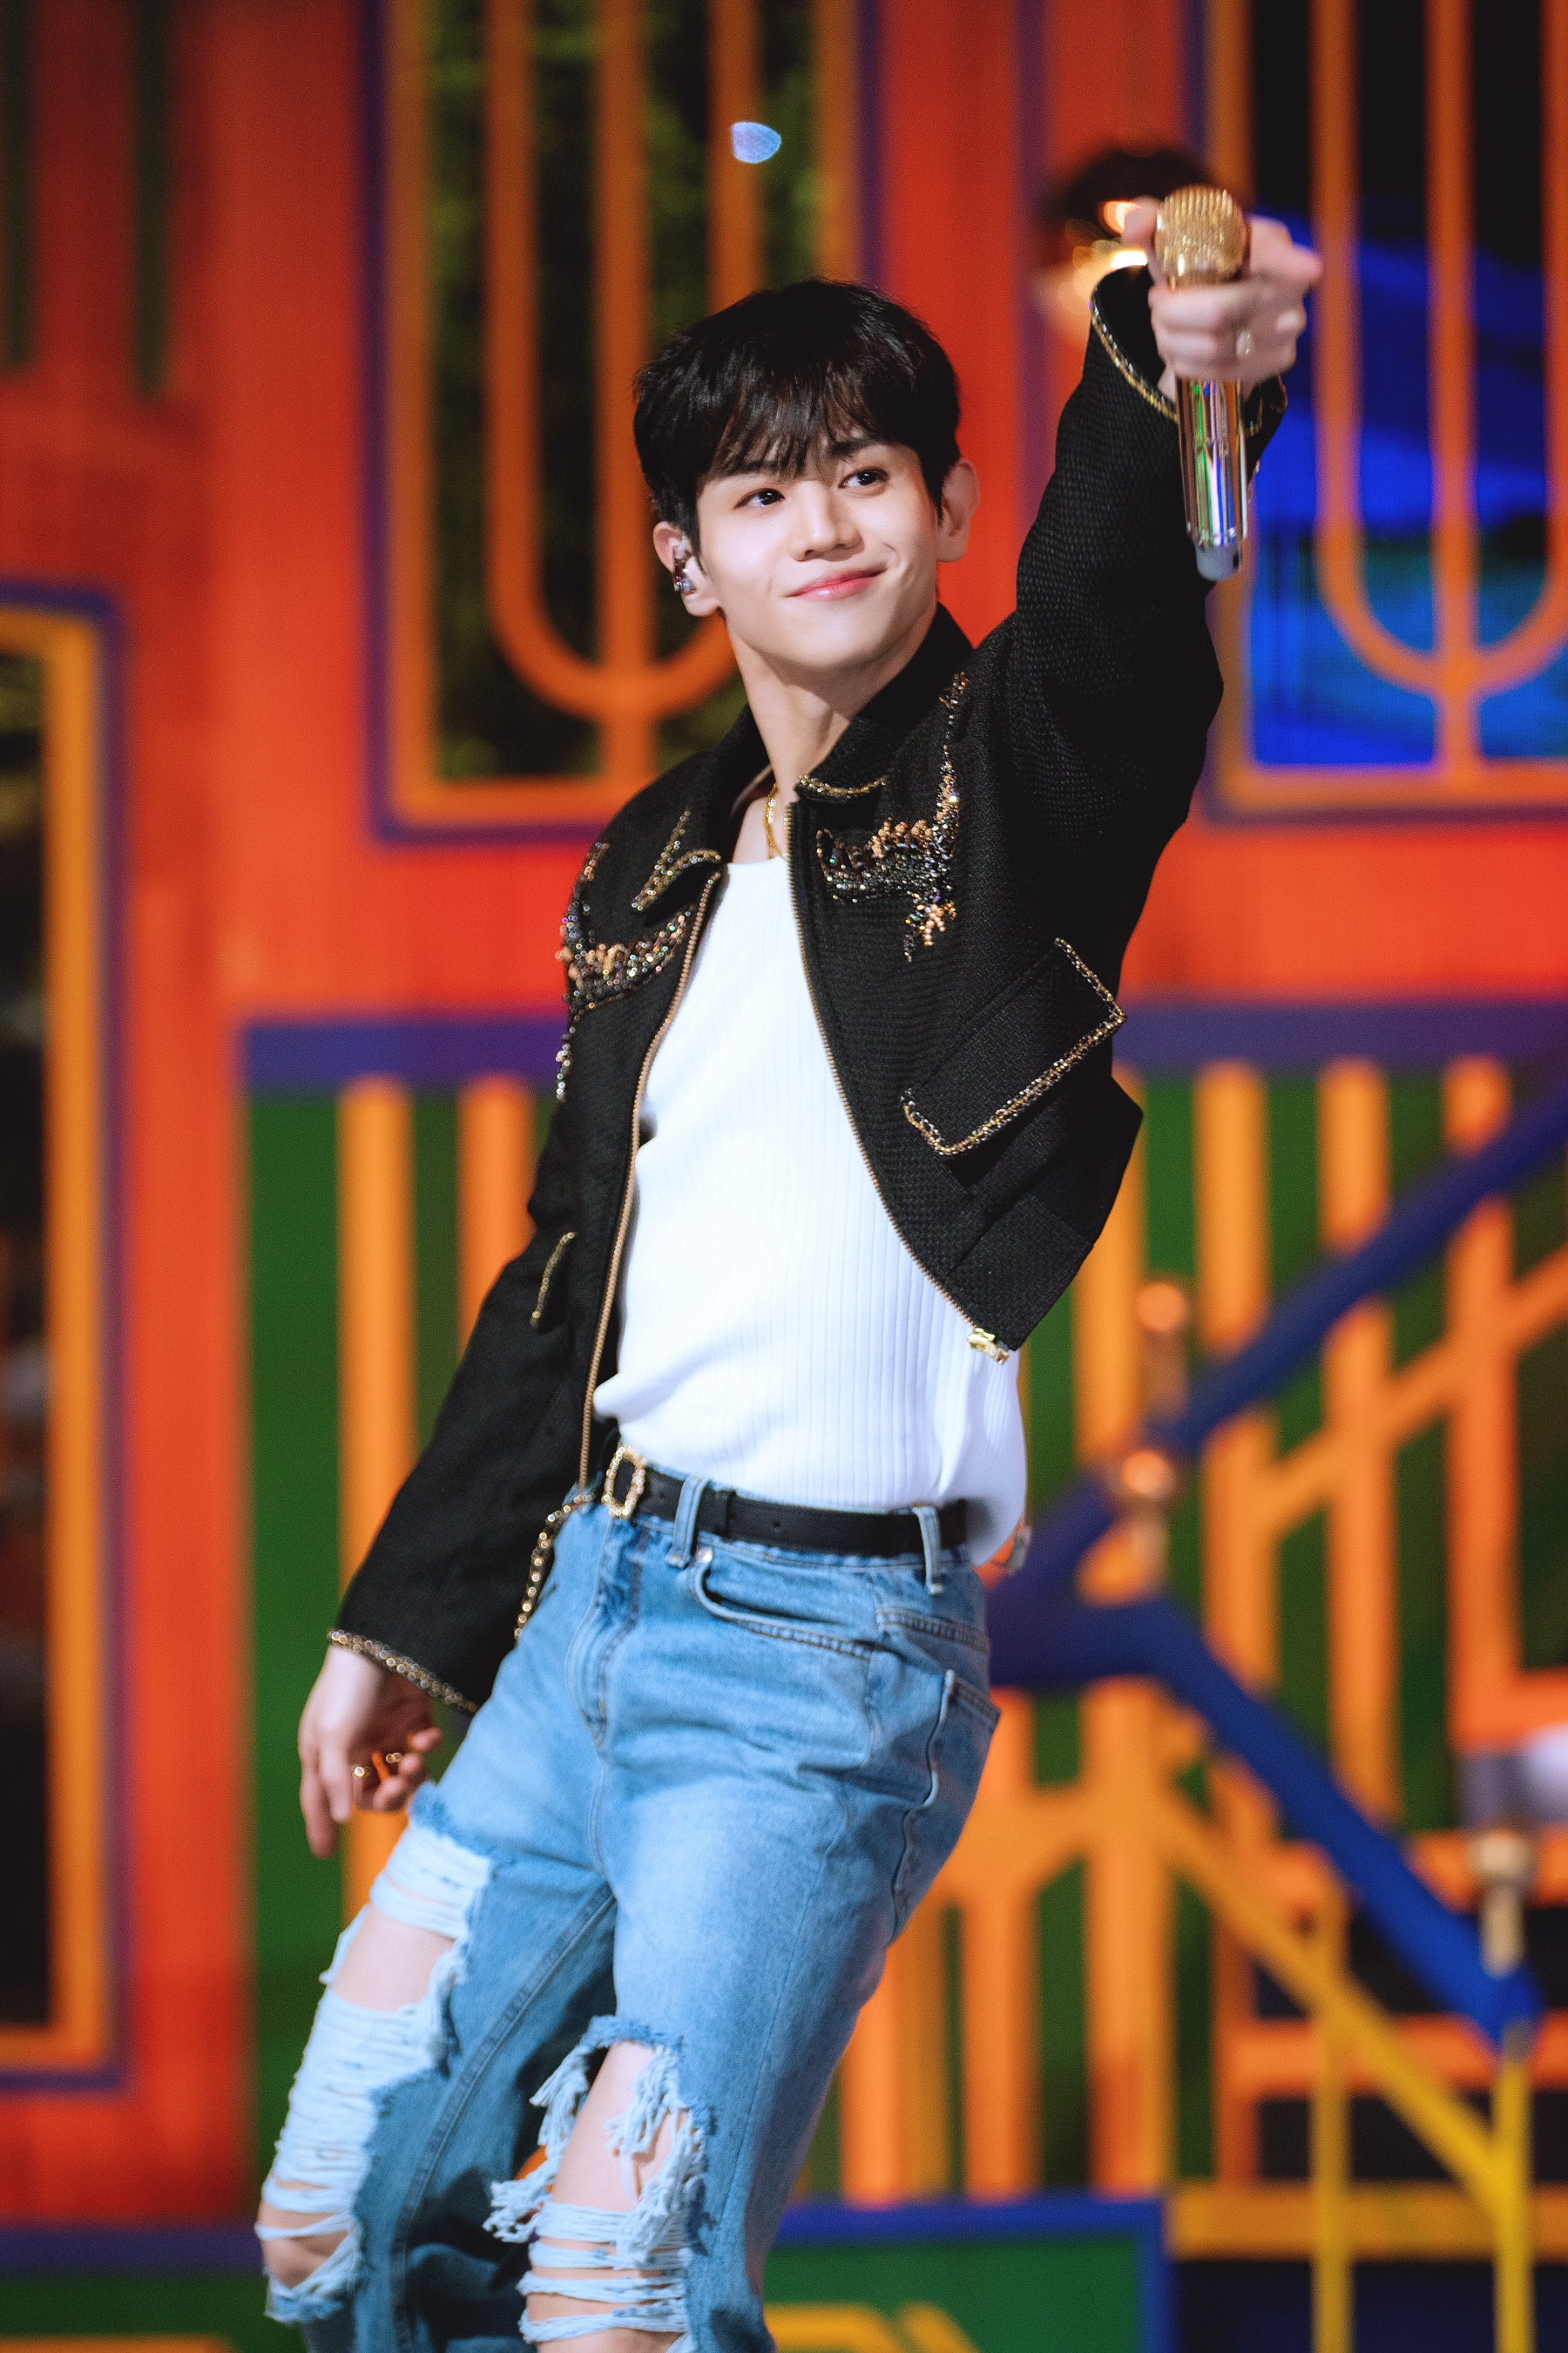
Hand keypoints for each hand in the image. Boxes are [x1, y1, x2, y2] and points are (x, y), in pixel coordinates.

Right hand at [297, 1645, 442, 1858]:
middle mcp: (352, 1744)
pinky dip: (426, 1748)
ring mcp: (382, 1729)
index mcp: (323, 1751)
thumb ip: (335, 1780)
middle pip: (367, 1791)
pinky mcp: (410, 1714)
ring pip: (397, 1773)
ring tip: (415, 1763)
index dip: (320, 1826)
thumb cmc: (347, 1689)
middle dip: (384, 1797)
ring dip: (408, 1777)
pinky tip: (426, 1738)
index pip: (319, 1798)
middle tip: (397, 1789)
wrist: (385, 1642)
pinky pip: (420, 1746)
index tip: (325, 1854)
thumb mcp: (332, 1735)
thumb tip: (342, 1820)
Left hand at [1122, 201, 1322, 397]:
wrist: (1203, 319)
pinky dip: (1187, 363)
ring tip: (1168, 325)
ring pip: (1216, 347)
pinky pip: (1221, 372)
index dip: (1287, 261)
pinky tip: (1183, 349)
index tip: (1309, 269)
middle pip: (1222, 310)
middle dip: (1172, 312)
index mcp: (1265, 241)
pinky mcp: (1280, 359)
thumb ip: (1152, 224)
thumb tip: (1135, 225)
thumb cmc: (1191, 269)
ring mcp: (1290, 323)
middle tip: (1157, 302)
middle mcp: (1288, 282)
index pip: (1274, 251)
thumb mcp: (1169, 245)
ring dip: (1174, 339)